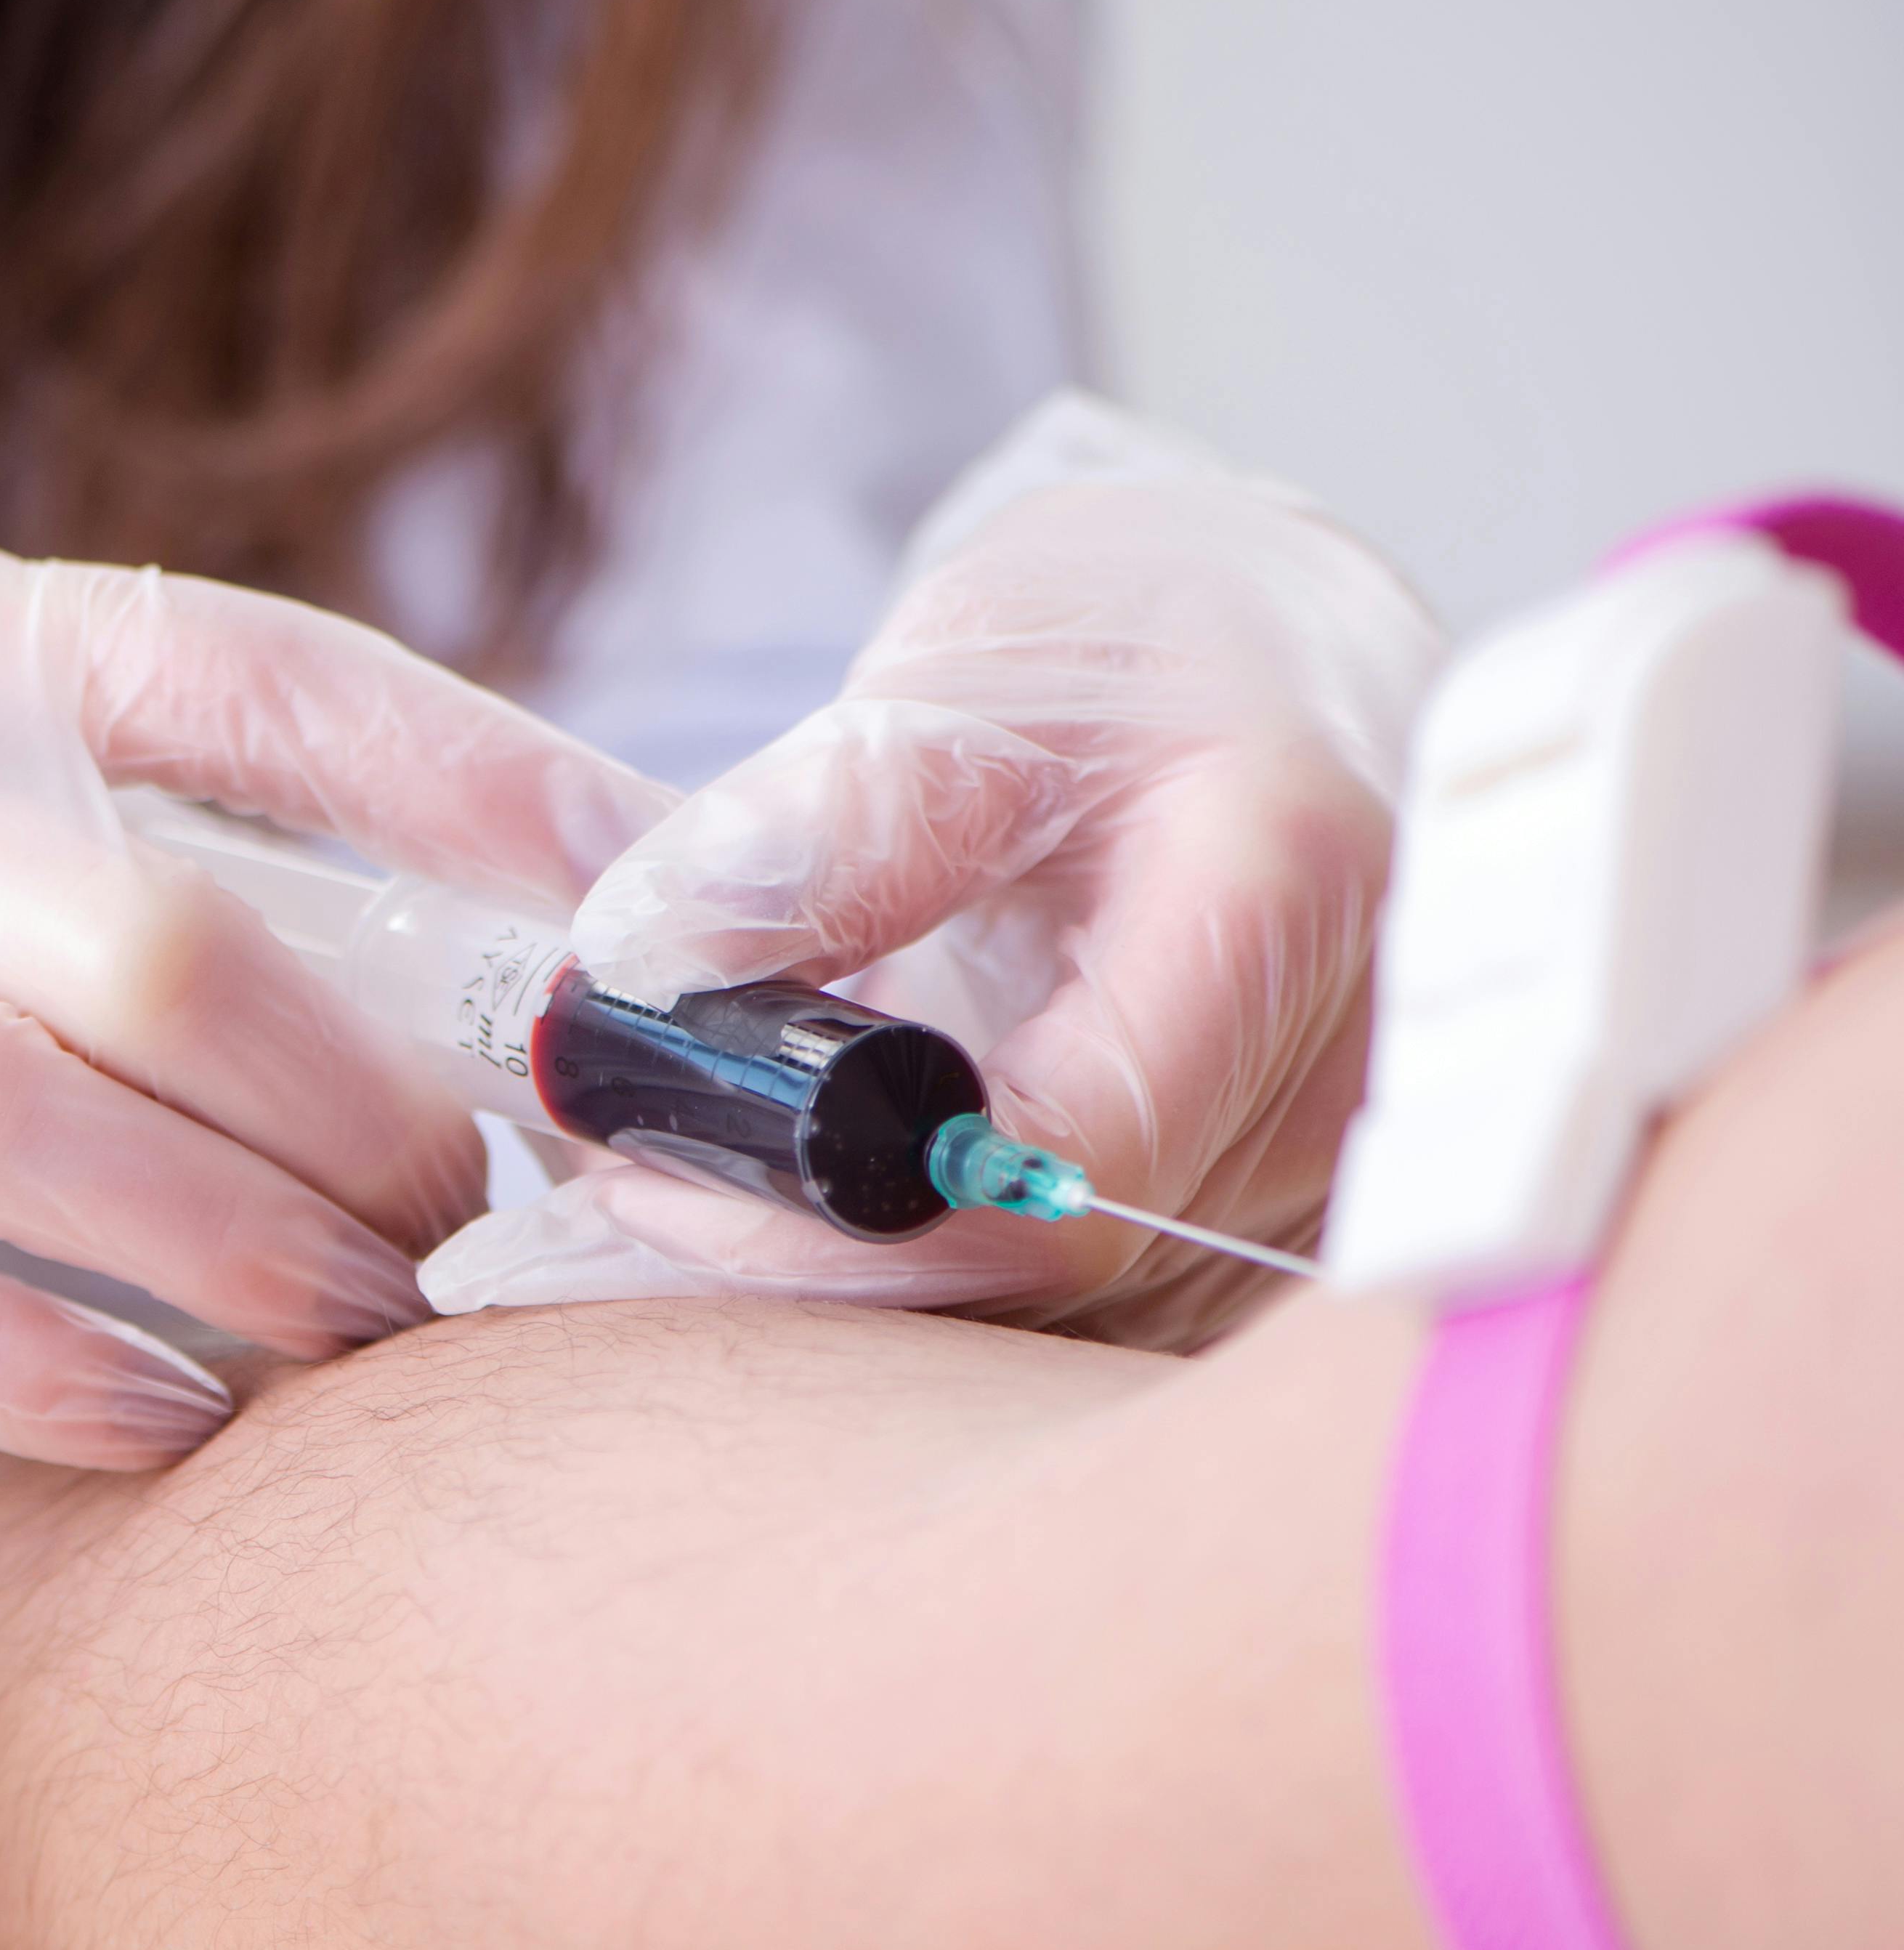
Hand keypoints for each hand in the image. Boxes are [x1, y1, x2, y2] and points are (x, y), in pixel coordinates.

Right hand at [0, 487, 665, 1463]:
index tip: (639, 911)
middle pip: (195, 953)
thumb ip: (3, 731)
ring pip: (64, 1138)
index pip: (253, 677)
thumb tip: (301, 860)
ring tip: (353, 1327)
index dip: (485, 797)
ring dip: (258, 1259)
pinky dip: (51, 1377)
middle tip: (468, 1195)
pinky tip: (156, 1422)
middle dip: (384, 1103)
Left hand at [420, 404, 1439, 1345]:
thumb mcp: (976, 659)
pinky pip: (1080, 1300)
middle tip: (611, 1201)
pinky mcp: (1268, 1214)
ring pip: (1052, 1314)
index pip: (1059, 1173)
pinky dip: (921, 1268)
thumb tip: (654, 947)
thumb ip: (842, 812)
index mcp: (1279, 912)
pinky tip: (793, 1202)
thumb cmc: (1131, 634)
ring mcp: (1315, 1165)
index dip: (833, 1214)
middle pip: (1045, 1273)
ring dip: (849, 1280)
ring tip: (672, 1189)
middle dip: (807, 1265)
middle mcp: (1337, 1075)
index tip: (645, 1175)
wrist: (1276, 653)